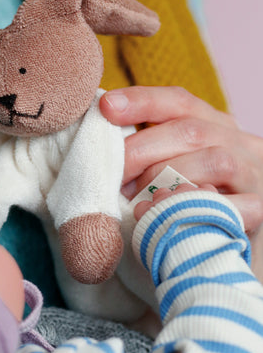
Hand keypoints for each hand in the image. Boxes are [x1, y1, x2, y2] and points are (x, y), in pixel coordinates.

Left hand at [99, 86, 262, 233]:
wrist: (226, 251)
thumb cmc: (191, 209)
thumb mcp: (176, 173)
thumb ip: (153, 154)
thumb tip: (104, 145)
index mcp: (218, 129)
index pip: (180, 102)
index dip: (142, 101)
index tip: (105, 106)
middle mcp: (243, 146)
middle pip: (191, 131)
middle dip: (141, 150)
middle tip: (112, 175)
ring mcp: (257, 177)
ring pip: (214, 160)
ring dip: (165, 179)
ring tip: (135, 201)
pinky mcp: (261, 212)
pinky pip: (228, 204)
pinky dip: (190, 207)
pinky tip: (163, 218)